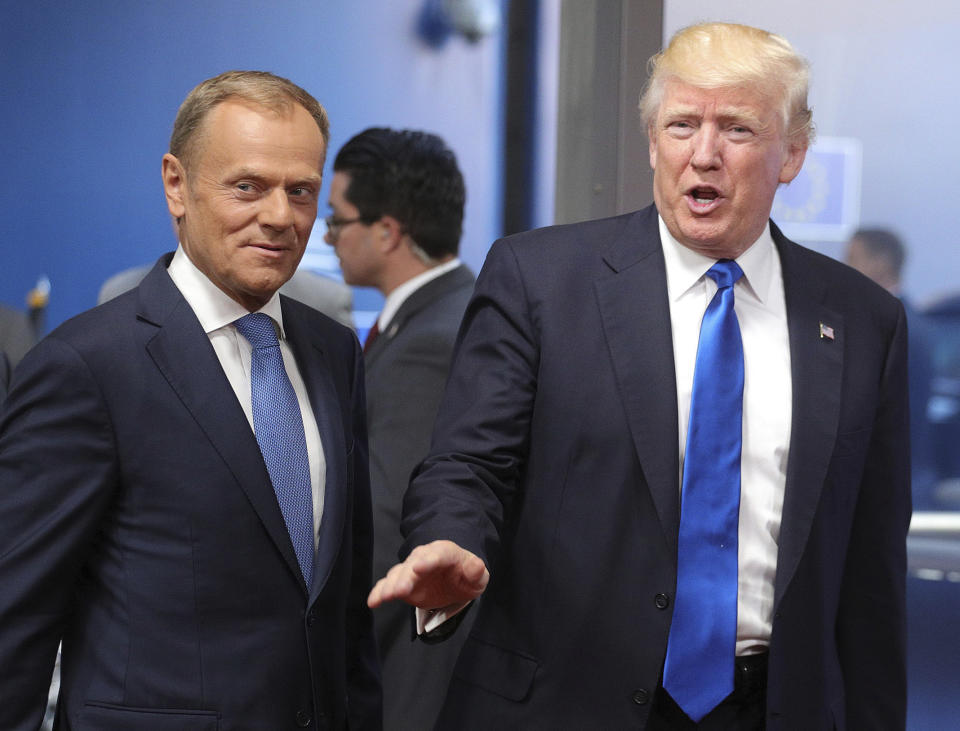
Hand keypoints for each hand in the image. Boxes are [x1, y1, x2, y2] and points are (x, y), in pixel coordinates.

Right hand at [367, 540, 488, 609]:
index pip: (438, 554)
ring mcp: (411, 569)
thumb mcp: (478, 575)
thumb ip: (476, 571)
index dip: (428, 561)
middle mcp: (424, 557)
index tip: (418, 568)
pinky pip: (388, 585)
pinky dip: (379, 592)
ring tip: (385, 596)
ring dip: (391, 585)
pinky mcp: (401, 582)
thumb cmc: (466, 576)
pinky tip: (373, 601)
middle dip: (406, 576)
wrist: (454, 580)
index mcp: (446, 552)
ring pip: (398, 573)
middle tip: (400, 590)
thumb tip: (476, 566)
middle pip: (413, 564)